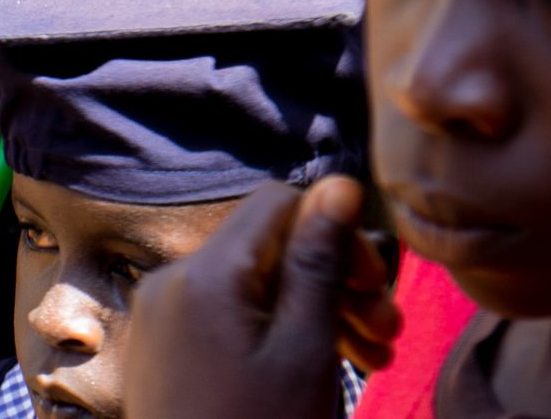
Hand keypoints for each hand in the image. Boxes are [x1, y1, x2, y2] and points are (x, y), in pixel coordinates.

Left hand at [125, 180, 400, 418]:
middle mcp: (171, 286)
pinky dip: (276, 334)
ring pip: (255, 288)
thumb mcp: (304, 349)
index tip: (379, 284)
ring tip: (372, 358)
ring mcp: (161, 324)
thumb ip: (320, 260)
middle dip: (335, 281)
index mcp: (203, 275)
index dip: (336, 231)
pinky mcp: (162, 357)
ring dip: (315, 311)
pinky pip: (229, 320)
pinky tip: (320, 367)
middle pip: (269, 249)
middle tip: (389, 330)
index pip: (280, 203)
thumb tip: (340, 183)